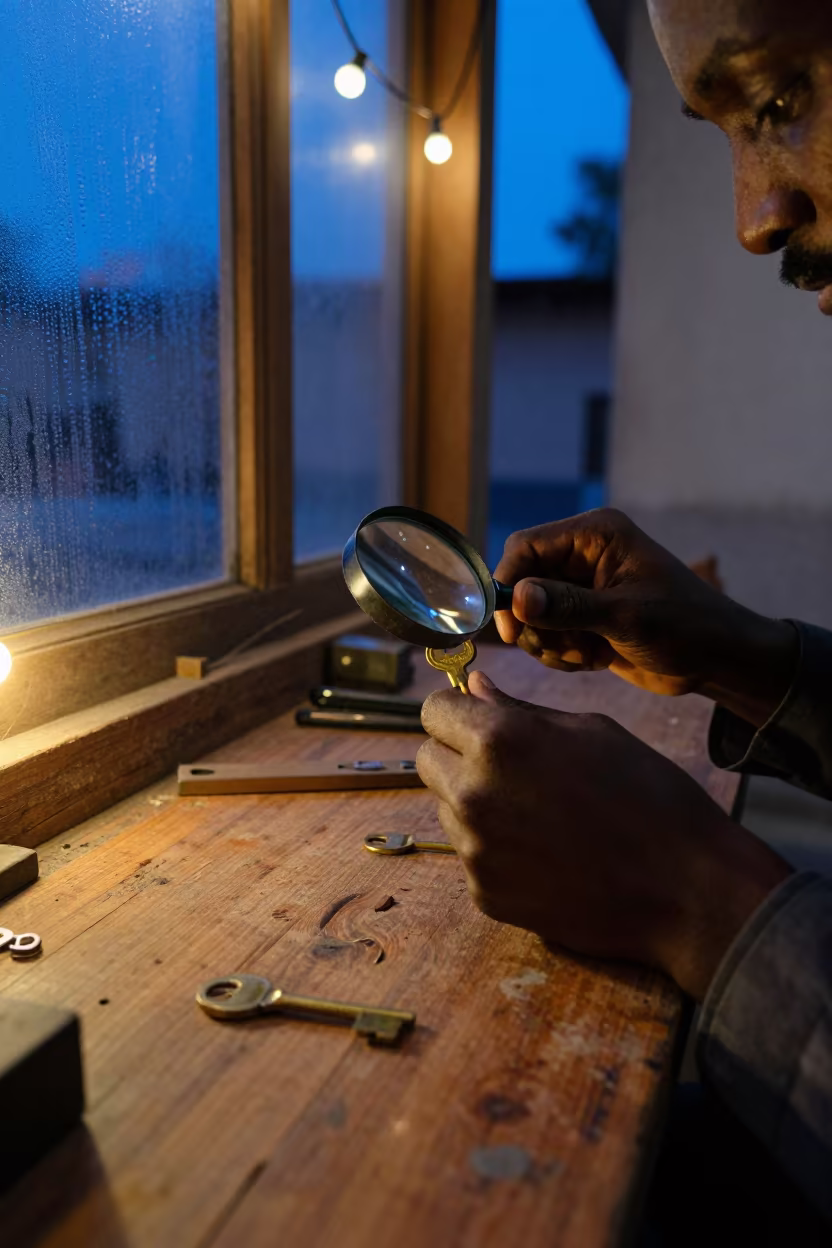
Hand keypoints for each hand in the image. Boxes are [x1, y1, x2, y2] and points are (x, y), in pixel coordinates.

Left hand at [417, 673, 791, 999]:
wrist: (685, 888)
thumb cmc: (648, 795)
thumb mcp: (590, 731)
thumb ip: (519, 710)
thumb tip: (473, 688)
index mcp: (499, 740)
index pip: (433, 711)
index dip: (456, 712)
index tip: (476, 719)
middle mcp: (474, 794)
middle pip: (427, 760)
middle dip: (455, 754)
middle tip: (508, 765)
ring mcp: (475, 850)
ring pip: (447, 808)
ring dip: (475, 803)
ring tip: (538, 812)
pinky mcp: (484, 895)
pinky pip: (471, 856)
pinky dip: (496, 850)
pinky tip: (545, 852)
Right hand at [494, 509, 796, 725]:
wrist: (717, 660)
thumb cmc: (685, 626)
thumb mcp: (626, 617)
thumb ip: (568, 606)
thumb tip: (516, 599)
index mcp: (594, 536)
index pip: (526, 547)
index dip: (508, 582)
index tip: (510, 625)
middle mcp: (582, 556)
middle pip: (522, 583)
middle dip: (533, 622)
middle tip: (558, 647)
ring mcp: (581, 589)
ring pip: (530, 615)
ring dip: (549, 642)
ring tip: (586, 654)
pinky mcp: (582, 619)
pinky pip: (546, 636)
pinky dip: (561, 654)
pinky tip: (595, 659)